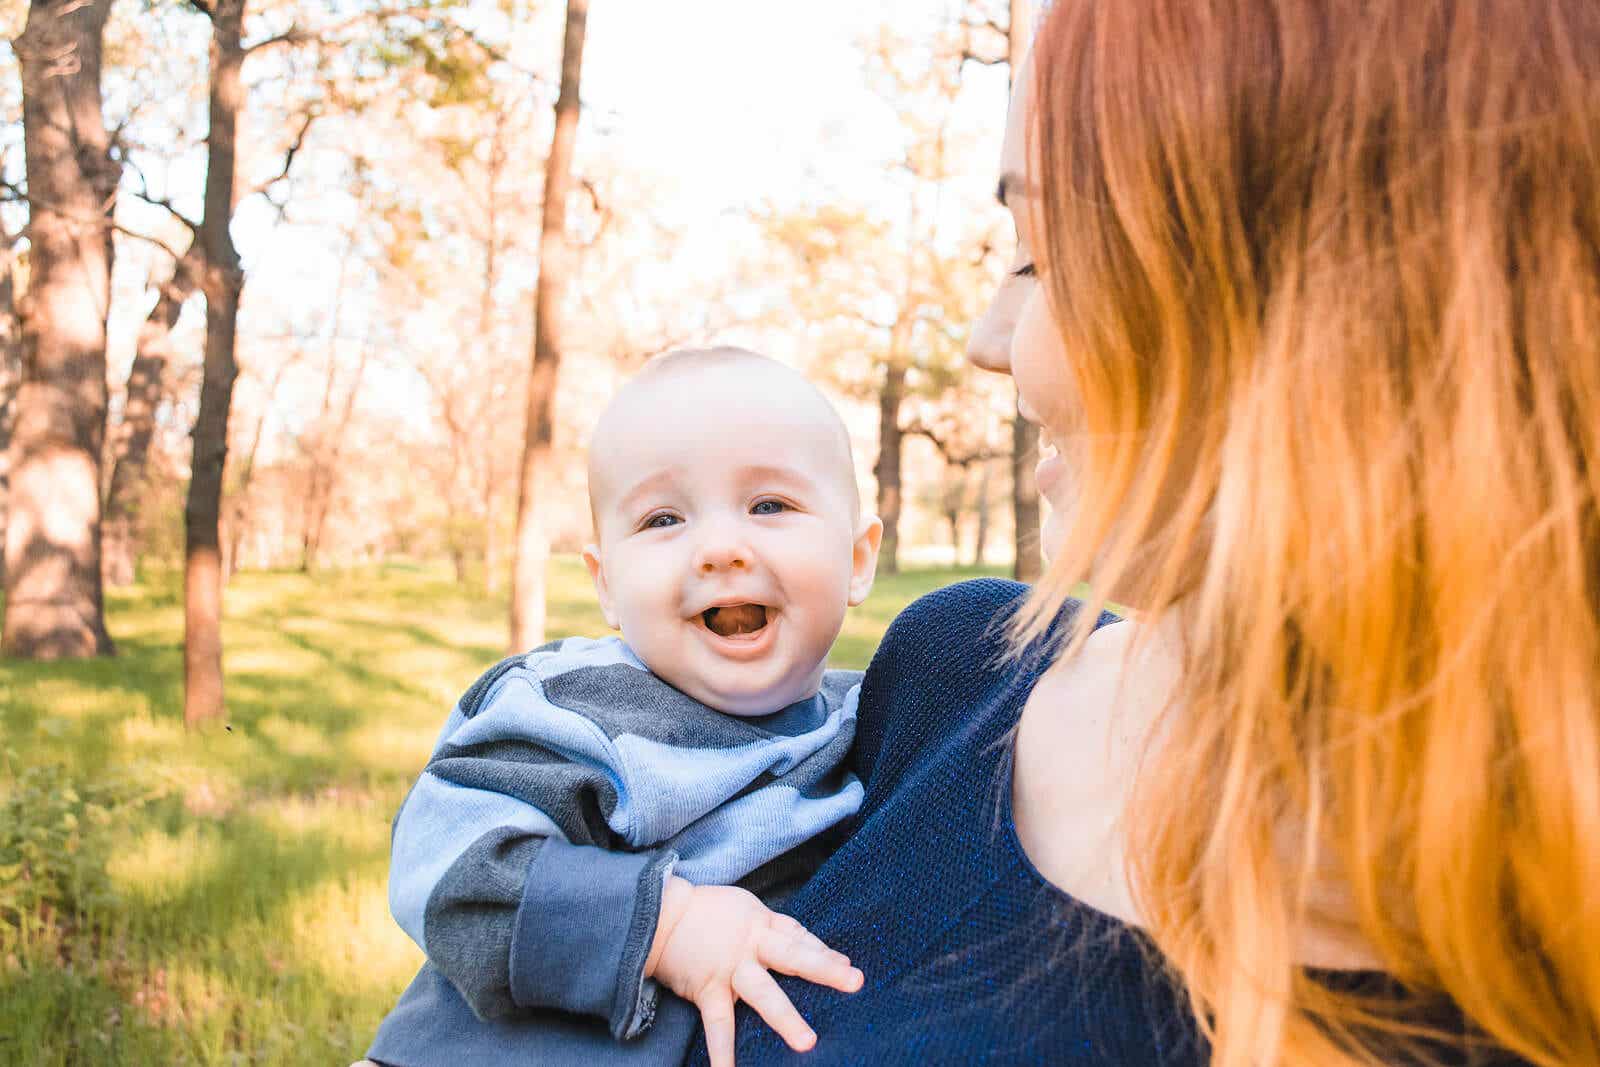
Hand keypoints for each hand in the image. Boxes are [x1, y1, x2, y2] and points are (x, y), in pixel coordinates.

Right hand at [645, 876, 862, 1066]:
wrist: (660, 915)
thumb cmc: (709, 912)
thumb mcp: (747, 909)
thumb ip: (780, 930)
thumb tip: (817, 949)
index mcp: (762, 924)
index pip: (800, 938)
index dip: (825, 953)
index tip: (849, 968)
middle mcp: (751, 946)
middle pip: (793, 956)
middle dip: (825, 970)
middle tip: (855, 982)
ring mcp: (731, 970)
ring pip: (763, 994)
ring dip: (785, 1018)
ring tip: (808, 1043)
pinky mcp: (708, 990)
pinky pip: (717, 1025)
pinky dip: (722, 1052)